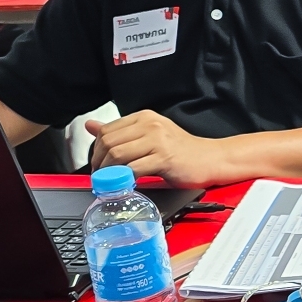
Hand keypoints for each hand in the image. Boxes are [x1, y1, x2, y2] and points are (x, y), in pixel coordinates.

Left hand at [87, 111, 229, 187]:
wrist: (211, 159)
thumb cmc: (181, 150)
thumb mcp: (149, 136)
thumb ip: (120, 132)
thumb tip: (90, 126)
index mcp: (144, 118)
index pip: (107, 131)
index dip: (97, 151)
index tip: (99, 165)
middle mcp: (150, 125)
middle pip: (109, 142)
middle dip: (100, 163)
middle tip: (102, 177)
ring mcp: (158, 140)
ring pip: (118, 154)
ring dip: (109, 172)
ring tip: (111, 181)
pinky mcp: (164, 158)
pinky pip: (134, 168)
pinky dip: (125, 179)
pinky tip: (127, 184)